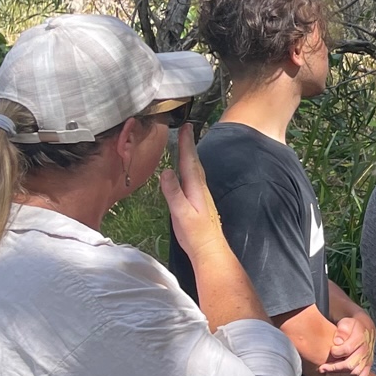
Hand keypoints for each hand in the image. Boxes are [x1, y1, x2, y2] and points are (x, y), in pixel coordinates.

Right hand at [160, 125, 226, 266]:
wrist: (209, 249)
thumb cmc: (195, 233)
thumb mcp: (181, 213)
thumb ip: (174, 193)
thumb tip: (166, 171)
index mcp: (196, 188)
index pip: (190, 161)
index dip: (187, 144)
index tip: (186, 127)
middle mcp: (200, 188)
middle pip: (193, 161)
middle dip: (189, 144)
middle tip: (187, 128)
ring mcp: (200, 194)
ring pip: (194, 169)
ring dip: (190, 155)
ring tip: (186, 143)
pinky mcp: (198, 201)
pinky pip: (192, 178)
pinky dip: (189, 168)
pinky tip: (186, 171)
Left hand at [318, 313, 374, 375]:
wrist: (365, 328)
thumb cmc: (351, 326)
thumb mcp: (346, 322)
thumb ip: (342, 330)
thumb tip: (337, 342)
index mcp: (361, 338)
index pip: (347, 349)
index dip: (336, 352)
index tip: (330, 351)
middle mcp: (366, 350)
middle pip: (350, 365)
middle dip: (334, 368)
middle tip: (322, 368)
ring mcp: (368, 358)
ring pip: (355, 373)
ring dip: (339, 375)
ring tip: (327, 374)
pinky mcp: (368, 364)